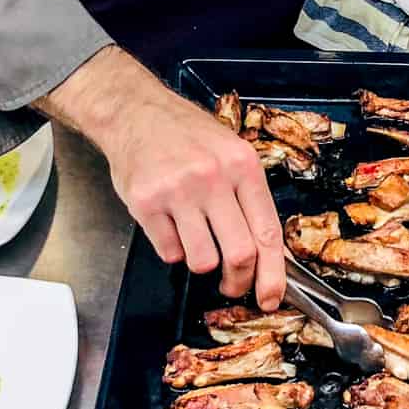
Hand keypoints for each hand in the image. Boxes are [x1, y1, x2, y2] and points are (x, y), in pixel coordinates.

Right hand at [39, 46, 285, 309]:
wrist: (136, 112)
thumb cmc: (187, 134)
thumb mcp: (231, 151)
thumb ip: (248, 195)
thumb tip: (267, 250)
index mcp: (242, 166)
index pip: (267, 232)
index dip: (272, 274)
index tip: (270, 297)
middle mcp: (213, 177)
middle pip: (239, 254)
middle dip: (238, 281)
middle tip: (232, 285)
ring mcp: (177, 191)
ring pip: (202, 260)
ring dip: (202, 262)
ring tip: (196, 241)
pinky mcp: (146, 203)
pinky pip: (169, 252)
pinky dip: (173, 249)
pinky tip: (171, 225)